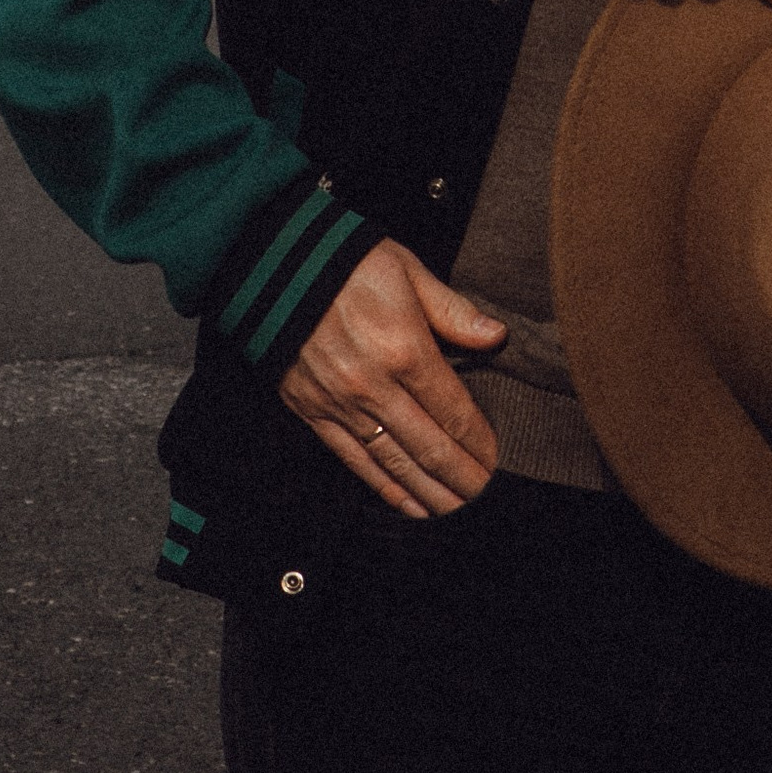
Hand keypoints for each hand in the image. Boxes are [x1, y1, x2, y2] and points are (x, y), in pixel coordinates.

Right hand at [277, 242, 503, 518]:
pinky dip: (387, 490)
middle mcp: (375, 386)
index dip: (480, 443)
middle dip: (465, 479)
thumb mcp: (407, 270)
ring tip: (459, 512)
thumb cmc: (346, 260)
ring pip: (397, 465)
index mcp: (404, 348)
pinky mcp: (314, 413)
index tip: (498, 461)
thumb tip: (496, 335)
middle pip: (430, 448)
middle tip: (489, 498)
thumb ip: (452, 310)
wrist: (272, 264)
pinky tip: (410, 506)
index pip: (454, 412)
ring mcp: (342, 405)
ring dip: (432, 494)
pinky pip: (356, 462)